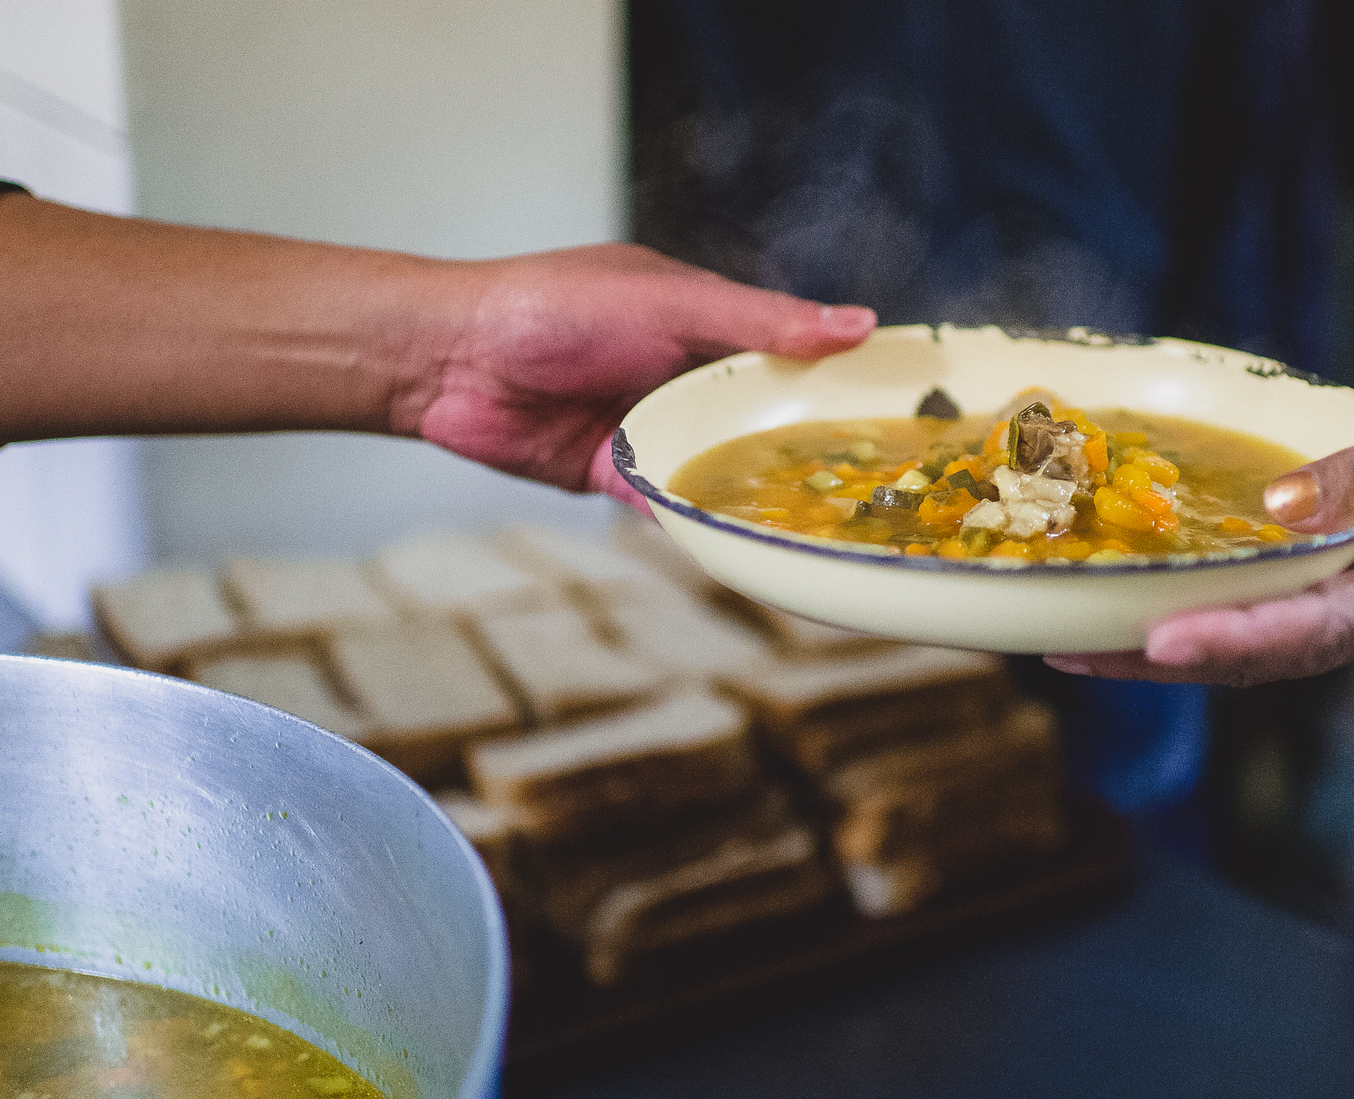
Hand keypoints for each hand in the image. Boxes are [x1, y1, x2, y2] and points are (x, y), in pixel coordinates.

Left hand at [406, 244, 875, 498]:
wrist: (449, 361)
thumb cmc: (554, 308)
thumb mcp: (671, 303)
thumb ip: (762, 321)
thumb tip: (858, 323)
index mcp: (705, 318)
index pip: (790, 348)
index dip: (840, 375)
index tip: (904, 405)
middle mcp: (684, 374)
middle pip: (763, 416)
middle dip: (809, 445)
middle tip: (879, 482)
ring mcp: (654, 426)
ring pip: (724, 465)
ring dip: (759, 487)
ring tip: (826, 521)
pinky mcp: (619, 475)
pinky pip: (676, 502)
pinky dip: (706, 518)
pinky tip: (750, 540)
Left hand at [1046, 397, 1353, 685]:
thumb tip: (1279, 502)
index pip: (1304, 630)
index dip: (1226, 639)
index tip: (1153, 641)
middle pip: (1257, 659)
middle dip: (1157, 661)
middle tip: (1063, 653)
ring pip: (1260, 653)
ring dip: (1170, 654)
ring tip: (1079, 646)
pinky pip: (1281, 632)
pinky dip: (1214, 631)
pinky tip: (1153, 626)